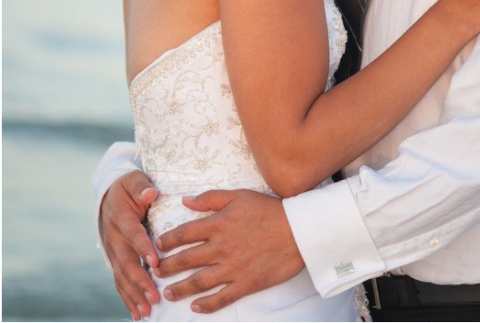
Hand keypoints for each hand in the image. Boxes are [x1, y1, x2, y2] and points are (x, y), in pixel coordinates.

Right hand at [99, 170, 159, 320]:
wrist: (109, 195)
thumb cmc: (128, 187)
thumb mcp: (134, 180)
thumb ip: (141, 187)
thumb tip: (150, 192)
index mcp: (122, 219)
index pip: (133, 235)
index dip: (143, 249)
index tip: (156, 263)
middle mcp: (115, 239)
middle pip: (126, 263)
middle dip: (140, 281)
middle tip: (155, 296)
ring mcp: (113, 252)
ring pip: (122, 277)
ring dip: (134, 295)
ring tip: (147, 310)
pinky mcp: (115, 260)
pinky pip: (120, 281)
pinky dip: (127, 298)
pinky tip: (137, 313)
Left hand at [154, 188, 303, 313]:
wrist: (300, 229)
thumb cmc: (271, 210)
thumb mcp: (240, 196)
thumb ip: (211, 198)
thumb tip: (185, 200)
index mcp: (218, 225)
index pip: (183, 234)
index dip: (166, 241)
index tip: (157, 246)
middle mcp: (221, 248)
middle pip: (185, 260)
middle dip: (166, 268)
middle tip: (156, 272)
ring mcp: (233, 268)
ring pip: (198, 282)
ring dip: (180, 289)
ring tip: (168, 293)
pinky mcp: (246, 283)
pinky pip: (222, 298)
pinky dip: (206, 305)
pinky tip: (195, 307)